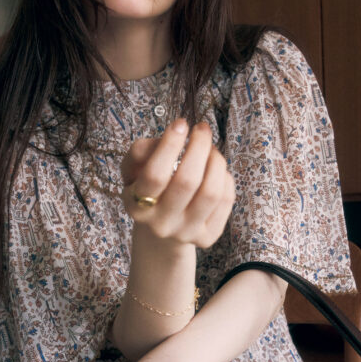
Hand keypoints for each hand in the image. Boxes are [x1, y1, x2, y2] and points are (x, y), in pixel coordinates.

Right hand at [121, 119, 234, 248]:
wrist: (161, 227)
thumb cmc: (149, 188)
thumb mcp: (134, 169)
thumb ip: (141, 151)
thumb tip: (172, 134)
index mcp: (137, 206)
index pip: (155, 174)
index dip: (170, 145)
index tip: (181, 124)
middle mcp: (161, 224)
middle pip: (187, 181)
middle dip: (199, 146)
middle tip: (201, 129)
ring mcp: (186, 233)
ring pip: (211, 192)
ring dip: (216, 161)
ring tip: (211, 149)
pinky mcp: (208, 237)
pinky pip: (226, 200)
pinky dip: (224, 178)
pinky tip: (215, 171)